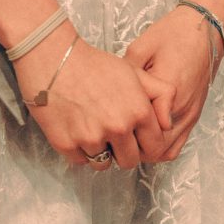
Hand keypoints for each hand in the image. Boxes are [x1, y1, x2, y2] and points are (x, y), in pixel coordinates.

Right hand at [16, 24, 169, 171]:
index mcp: (138, 112)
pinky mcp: (67, 145)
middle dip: (124, 152)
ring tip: (94, 129)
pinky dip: (80, 150)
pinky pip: (81, 161)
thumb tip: (168, 124)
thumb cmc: (95, 65)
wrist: (54, 60)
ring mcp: (91, 139)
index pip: (154, 148)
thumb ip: (161, 95)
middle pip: (129, 161)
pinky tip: (77, 129)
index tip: (138, 139)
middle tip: (114, 136)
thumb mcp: (135, 72)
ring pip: (103, 164)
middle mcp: (117, 128)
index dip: (147, 145)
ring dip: (101, 152)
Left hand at [122, 7, 223, 162]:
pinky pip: (178, 143)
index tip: (106, 128)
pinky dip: (162, 146)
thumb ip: (125, 75)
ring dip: (147, 150)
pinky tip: (147, 134)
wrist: (205, 28)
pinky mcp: (195, 114)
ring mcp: (190, 114)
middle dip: (132, 147)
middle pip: (153, 149)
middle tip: (114, 136)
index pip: (140, 131)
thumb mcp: (141, 48)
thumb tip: (107, 94)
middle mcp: (181, 109)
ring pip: (166, 151)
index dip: (120, 136)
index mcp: (166, 92)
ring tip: (130, 137)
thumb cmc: (173, 34)